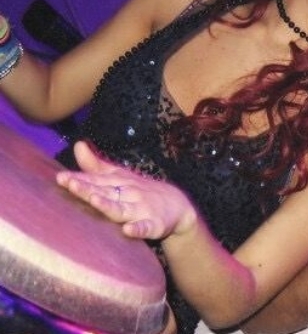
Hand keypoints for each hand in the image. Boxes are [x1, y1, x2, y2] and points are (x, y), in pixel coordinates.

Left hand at [56, 141, 197, 239]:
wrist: (178, 205)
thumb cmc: (142, 192)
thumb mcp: (120, 176)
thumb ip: (96, 165)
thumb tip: (77, 145)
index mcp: (120, 183)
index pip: (97, 181)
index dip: (79, 179)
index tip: (61, 178)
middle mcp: (130, 194)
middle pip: (106, 192)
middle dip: (88, 188)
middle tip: (70, 184)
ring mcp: (142, 209)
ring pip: (123, 209)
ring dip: (109, 205)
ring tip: (95, 200)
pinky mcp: (155, 225)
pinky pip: (147, 227)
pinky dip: (139, 229)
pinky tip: (128, 230)